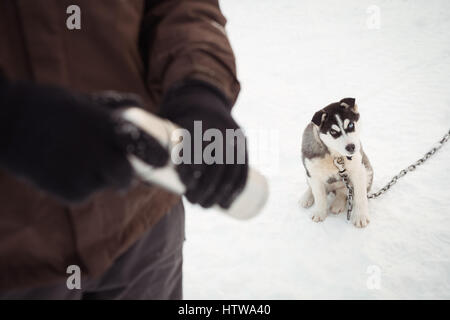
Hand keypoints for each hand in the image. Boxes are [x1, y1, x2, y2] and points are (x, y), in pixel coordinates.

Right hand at [0, 79, 167, 202]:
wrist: (6, 121)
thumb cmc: (50, 107)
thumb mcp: (85, 100)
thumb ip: (115, 106)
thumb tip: (140, 102)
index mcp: (104, 127)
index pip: (144, 145)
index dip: (156, 155)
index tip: (163, 160)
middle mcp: (97, 152)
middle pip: (126, 177)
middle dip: (125, 176)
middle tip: (116, 168)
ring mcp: (82, 174)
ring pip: (105, 186)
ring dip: (100, 178)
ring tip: (78, 161)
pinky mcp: (68, 191)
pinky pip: (85, 194)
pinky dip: (80, 186)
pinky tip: (64, 169)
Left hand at [160, 80, 247, 208]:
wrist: (206, 104)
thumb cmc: (180, 125)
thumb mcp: (169, 129)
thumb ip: (158, 151)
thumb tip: (136, 179)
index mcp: (199, 123)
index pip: (197, 145)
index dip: (192, 166)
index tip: (184, 183)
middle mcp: (219, 130)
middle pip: (215, 161)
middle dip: (205, 186)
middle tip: (193, 201)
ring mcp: (233, 138)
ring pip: (230, 168)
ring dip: (220, 192)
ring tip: (207, 205)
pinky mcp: (242, 146)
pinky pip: (243, 169)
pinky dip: (236, 189)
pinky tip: (226, 204)